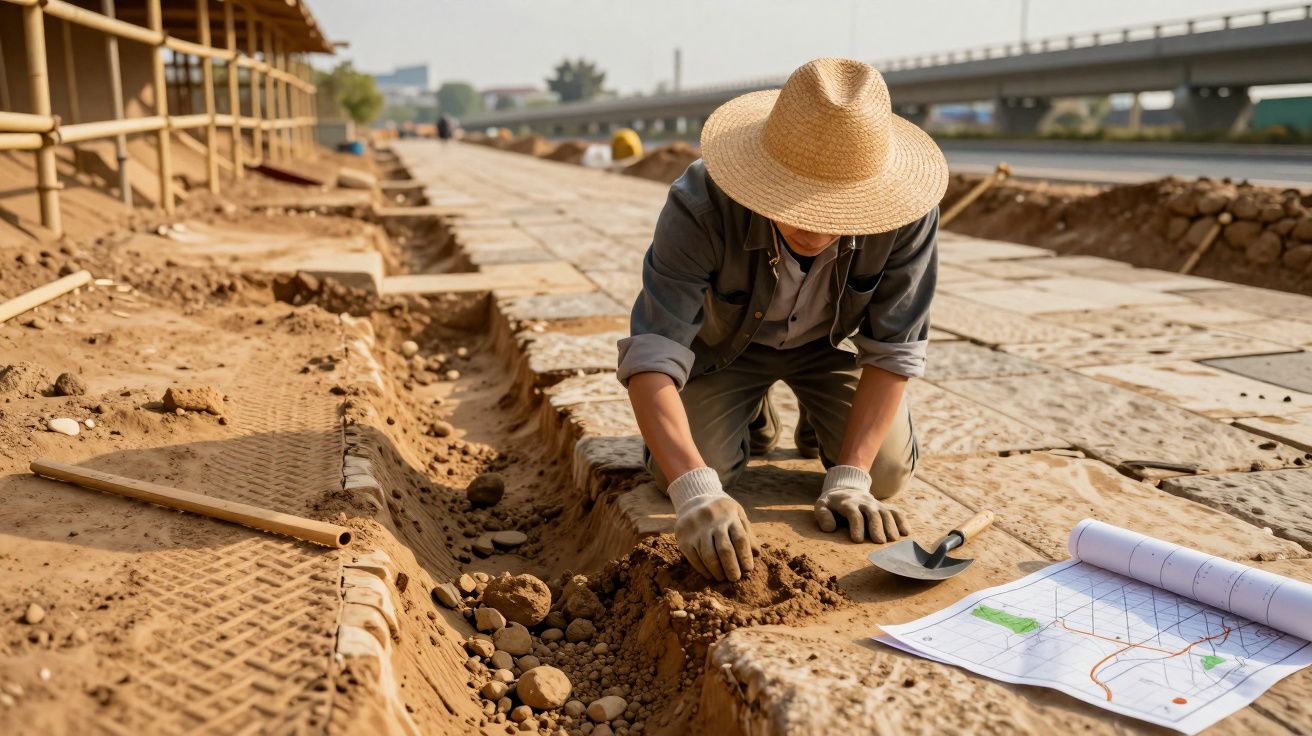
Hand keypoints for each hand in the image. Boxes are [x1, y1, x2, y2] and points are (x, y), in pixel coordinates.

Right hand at [668, 467, 756, 581]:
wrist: (693, 500)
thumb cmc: (722, 512)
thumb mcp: (737, 514)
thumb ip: (747, 532)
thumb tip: (756, 554)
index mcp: (729, 514)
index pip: (740, 538)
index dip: (745, 556)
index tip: (749, 570)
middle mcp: (712, 521)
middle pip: (724, 549)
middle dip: (732, 567)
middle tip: (736, 579)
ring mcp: (696, 529)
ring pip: (708, 555)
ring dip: (717, 570)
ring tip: (723, 578)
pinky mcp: (683, 538)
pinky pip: (694, 558)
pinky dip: (703, 569)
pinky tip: (710, 575)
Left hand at [814, 465, 908, 542]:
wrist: (847, 490)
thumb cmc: (832, 504)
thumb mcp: (822, 505)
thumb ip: (823, 515)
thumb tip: (830, 528)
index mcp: (847, 503)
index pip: (854, 513)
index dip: (856, 526)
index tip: (858, 540)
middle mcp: (864, 502)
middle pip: (873, 513)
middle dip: (876, 526)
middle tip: (879, 542)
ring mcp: (876, 504)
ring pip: (886, 512)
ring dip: (891, 525)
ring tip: (893, 540)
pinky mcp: (884, 507)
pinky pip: (895, 511)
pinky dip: (902, 520)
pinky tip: (906, 532)